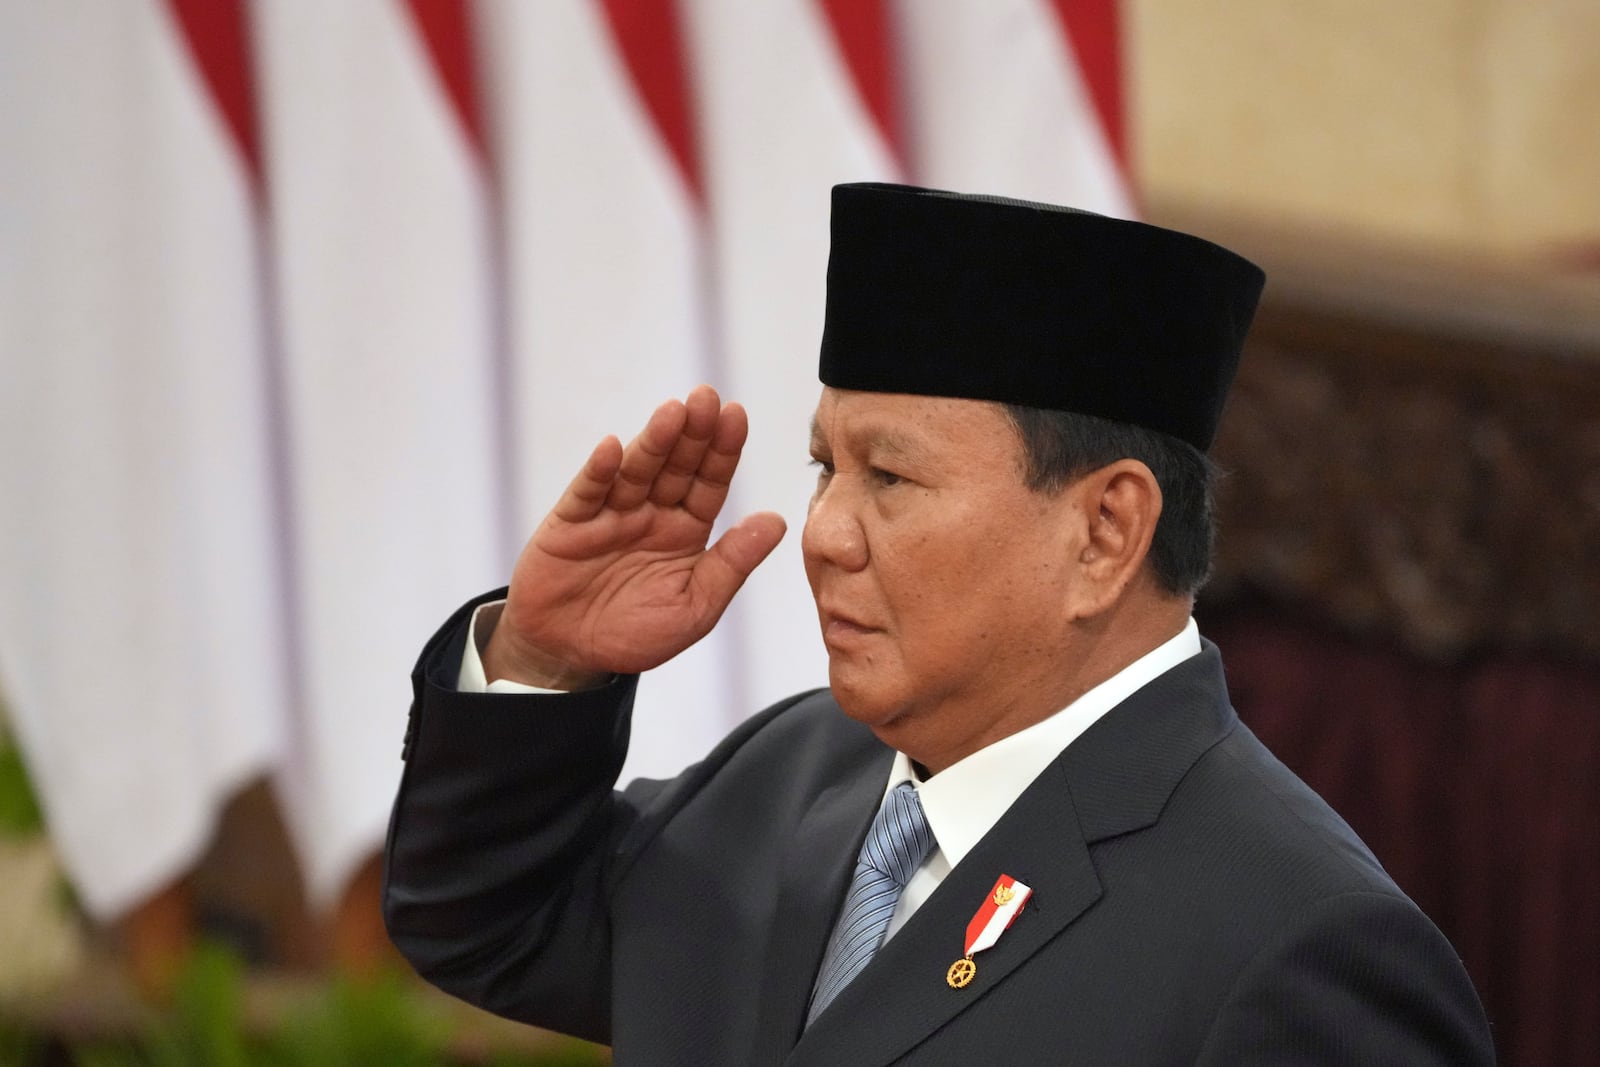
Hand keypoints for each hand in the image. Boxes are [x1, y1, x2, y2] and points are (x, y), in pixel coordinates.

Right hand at [483, 385, 785, 686]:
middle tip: (707, 398)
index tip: (736, 415)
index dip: (722, 450)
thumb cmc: (637, 633)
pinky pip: (587, 494)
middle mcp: (651, 514)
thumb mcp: (696, 607)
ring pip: (636, 471)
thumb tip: (777, 520)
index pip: (709, 483)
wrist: (571, 656)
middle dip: (692, 433)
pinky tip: (614, 448)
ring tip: (672, 413)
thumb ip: (732, 563)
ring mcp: (609, 515)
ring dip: (653, 442)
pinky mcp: (569, 525)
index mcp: (686, 531)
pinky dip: (599, 471)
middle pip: (675, 467)